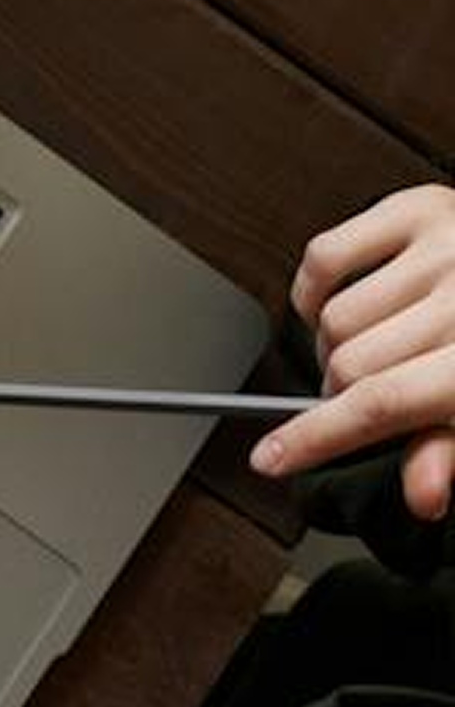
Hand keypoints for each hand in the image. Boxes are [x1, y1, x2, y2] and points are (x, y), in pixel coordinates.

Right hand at [258, 182, 454, 520]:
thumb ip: (450, 448)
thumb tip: (422, 497)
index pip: (380, 404)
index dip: (316, 436)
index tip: (269, 458)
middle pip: (348, 364)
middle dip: (343, 391)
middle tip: (364, 396)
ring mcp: (443, 248)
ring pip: (332, 317)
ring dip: (334, 343)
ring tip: (370, 349)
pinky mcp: (420, 209)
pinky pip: (324, 254)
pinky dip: (315, 288)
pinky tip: (340, 304)